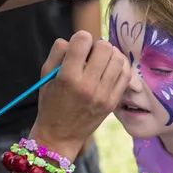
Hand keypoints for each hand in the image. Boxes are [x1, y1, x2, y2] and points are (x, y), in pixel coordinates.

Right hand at [31, 32, 129, 161]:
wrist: (61, 135)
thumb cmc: (51, 102)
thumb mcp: (46, 75)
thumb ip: (59, 52)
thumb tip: (77, 39)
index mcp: (68, 77)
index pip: (83, 40)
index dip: (80, 38)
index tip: (78, 46)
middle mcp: (88, 85)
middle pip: (104, 47)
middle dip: (97, 45)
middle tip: (91, 54)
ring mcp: (103, 95)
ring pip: (118, 59)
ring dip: (110, 54)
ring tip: (102, 61)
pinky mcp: (112, 102)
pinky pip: (126, 75)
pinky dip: (120, 67)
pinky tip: (111, 68)